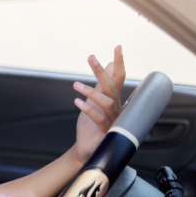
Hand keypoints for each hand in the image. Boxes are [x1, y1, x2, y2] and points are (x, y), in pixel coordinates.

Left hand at [71, 45, 125, 164]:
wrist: (86, 149)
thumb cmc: (91, 125)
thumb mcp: (94, 101)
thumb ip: (101, 85)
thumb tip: (108, 65)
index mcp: (114, 100)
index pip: (119, 78)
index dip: (119, 63)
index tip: (118, 47)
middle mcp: (118, 109)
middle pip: (113, 87)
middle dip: (101, 72)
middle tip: (91, 57)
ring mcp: (115, 121)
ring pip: (108, 103)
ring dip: (91, 92)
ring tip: (75, 84)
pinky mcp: (107, 133)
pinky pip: (100, 119)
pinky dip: (89, 110)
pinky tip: (77, 102)